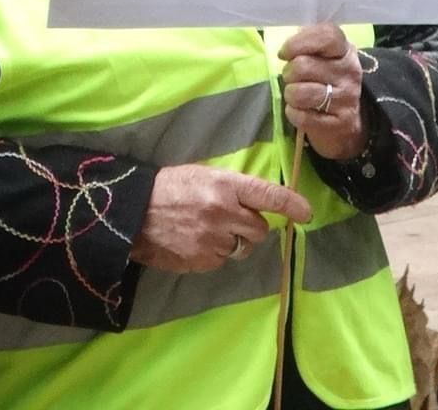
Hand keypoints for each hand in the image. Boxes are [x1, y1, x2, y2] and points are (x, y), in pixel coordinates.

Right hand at [128, 164, 309, 273]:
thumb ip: (230, 189)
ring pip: (240, 247)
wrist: (130, 212)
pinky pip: (220, 260)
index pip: (268, 195)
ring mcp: (213, 240)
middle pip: (259, 229)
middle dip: (250, 227)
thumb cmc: (167, 187)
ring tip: (204, 230)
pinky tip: (193, 241)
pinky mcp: (202, 261)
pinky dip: (212, 253)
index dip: (292, 204)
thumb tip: (256, 205)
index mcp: (224, 185)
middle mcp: (223, 212)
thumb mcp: (200, 175)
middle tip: (230, 219)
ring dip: (230, 241)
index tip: (306, 213)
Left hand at [279, 25, 368, 161]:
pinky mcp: (339, 124)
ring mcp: (346, 99)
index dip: (298, 42)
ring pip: (299, 93)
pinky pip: (301, 116)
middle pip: (302, 66)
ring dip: (290, 94)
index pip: (326, 36)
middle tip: (291, 78)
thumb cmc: (326, 82)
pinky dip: (293, 113)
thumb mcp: (324, 58)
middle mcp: (349, 73)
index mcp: (345, 51)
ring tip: (296, 95)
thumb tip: (285, 45)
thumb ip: (308, 45)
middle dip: (288, 73)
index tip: (284, 53)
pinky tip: (301, 111)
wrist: (346, 122)